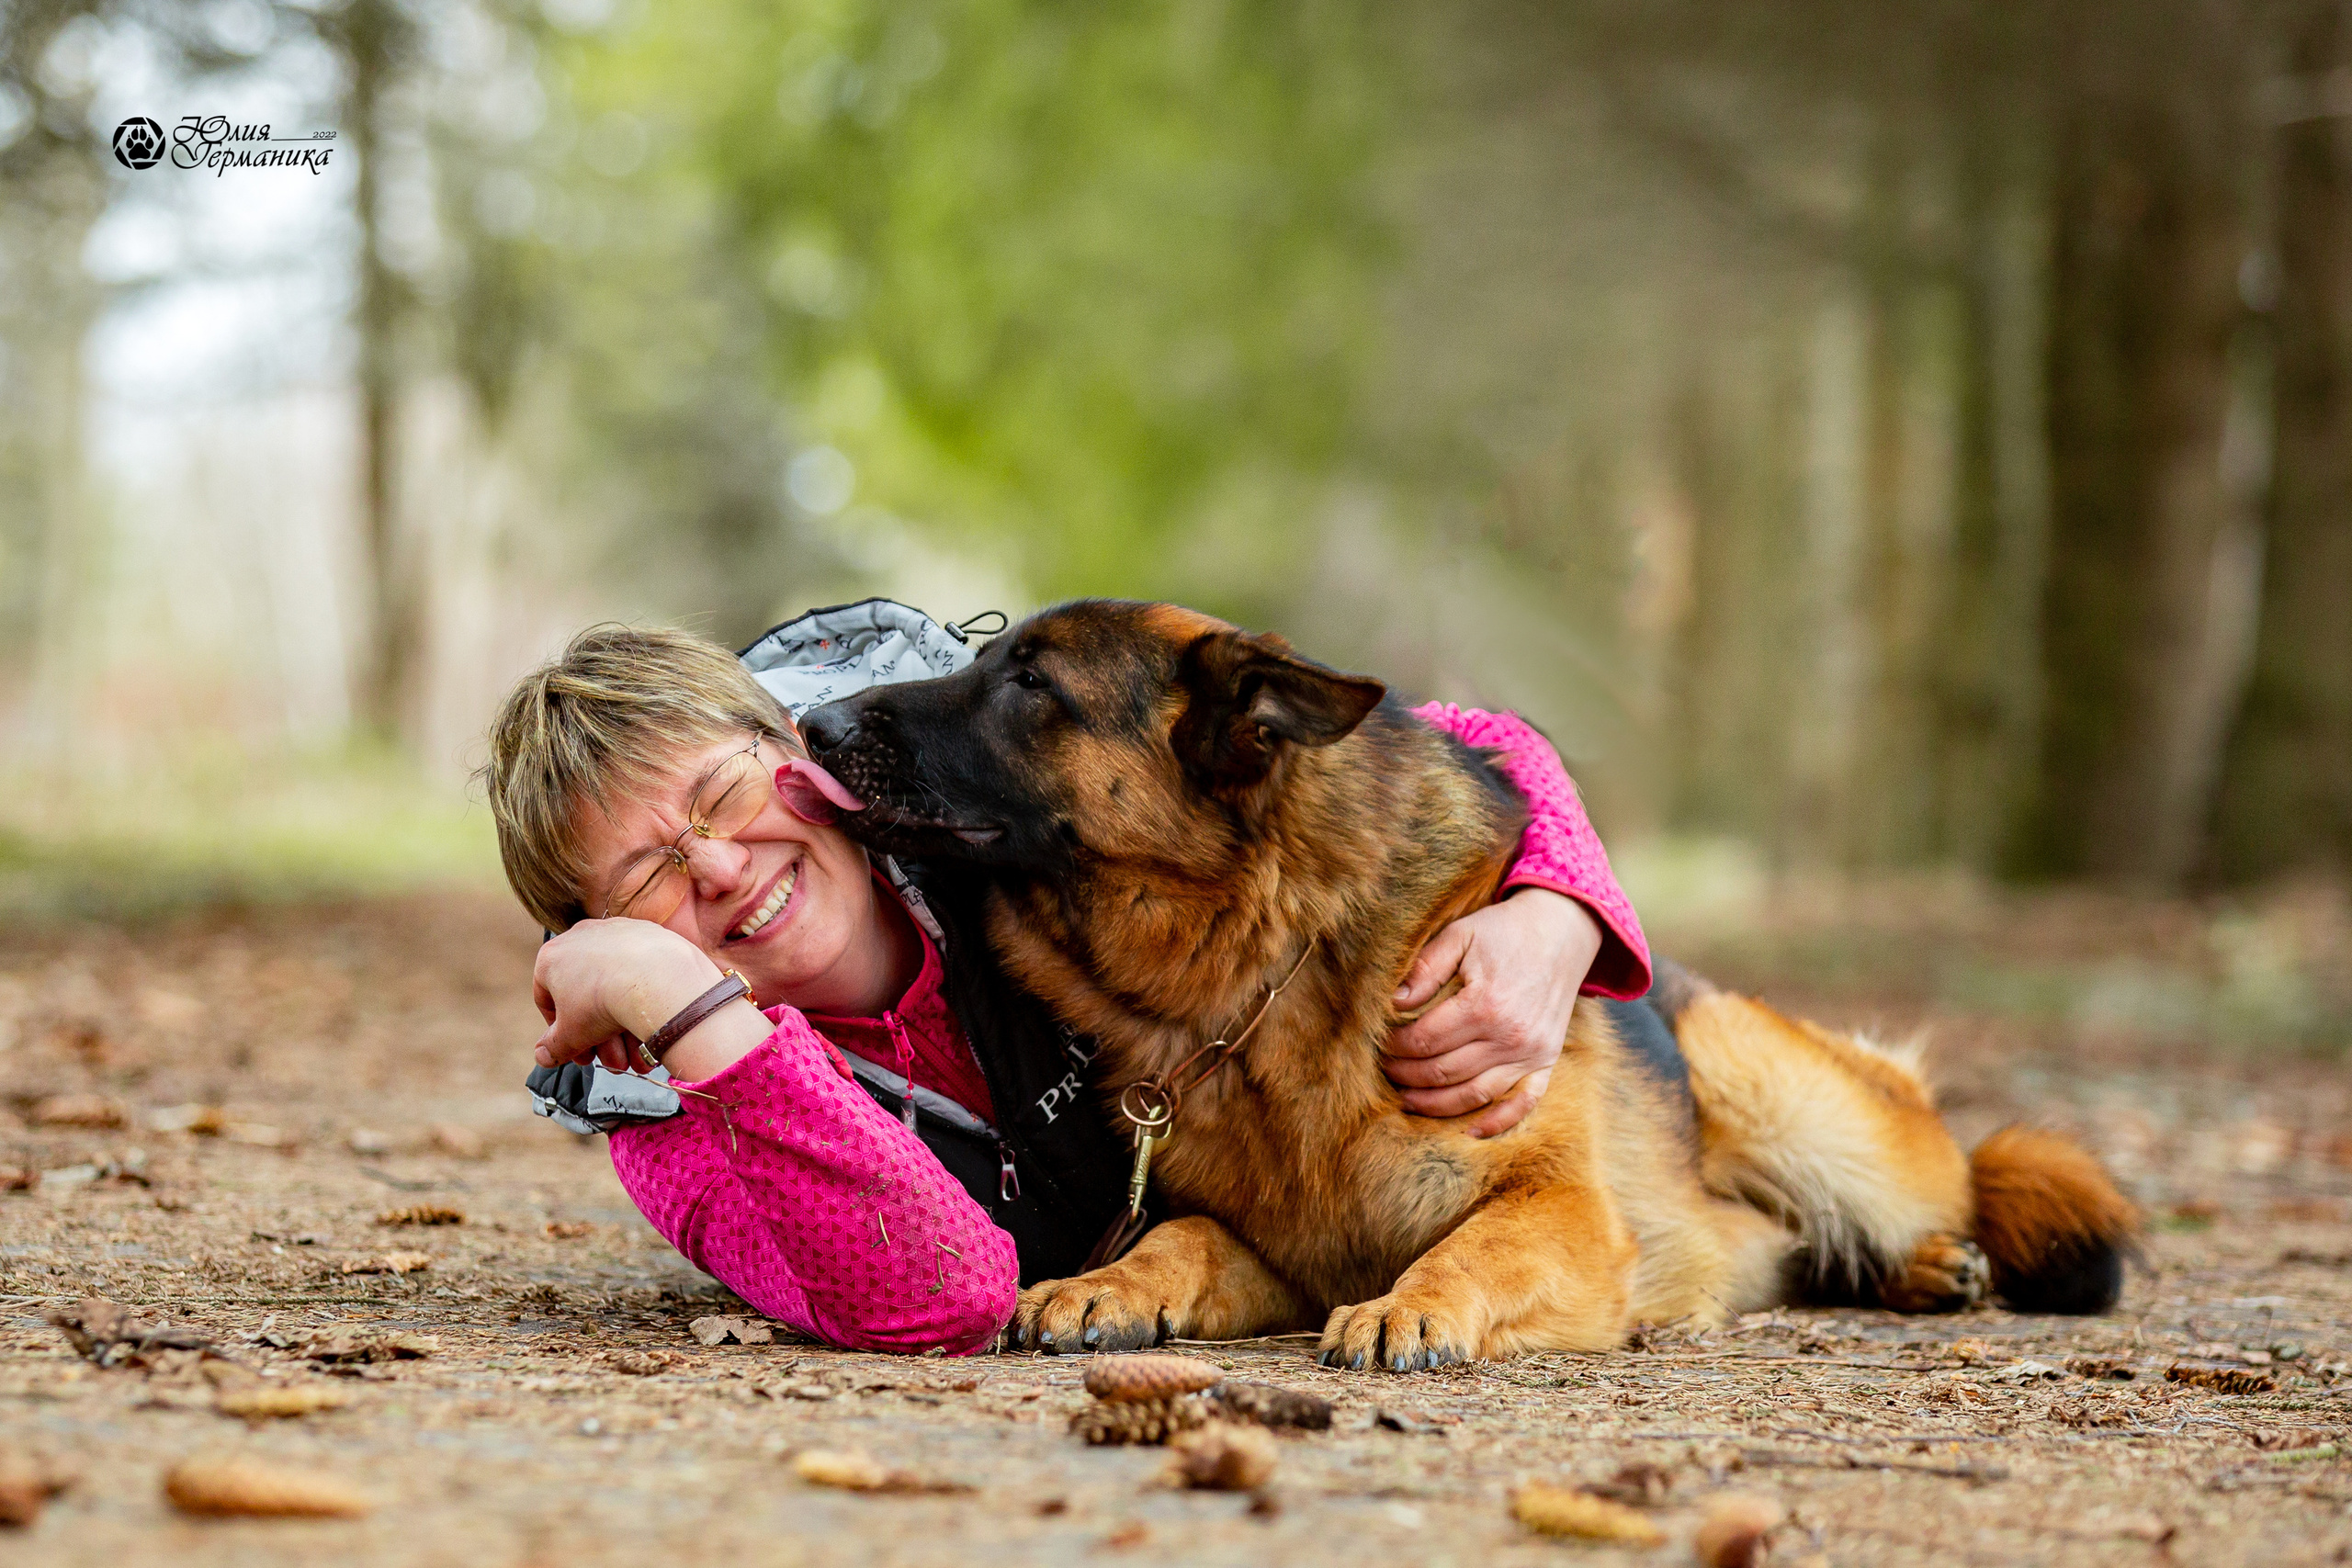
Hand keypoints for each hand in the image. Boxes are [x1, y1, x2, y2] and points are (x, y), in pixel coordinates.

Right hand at [530, 918, 722, 1072]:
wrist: (653, 978)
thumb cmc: (602, 1003)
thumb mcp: (571, 1035)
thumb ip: (554, 1047)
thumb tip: (543, 1057)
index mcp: (552, 956)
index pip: (547, 999)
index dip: (560, 1032)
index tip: (577, 1050)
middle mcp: (581, 936)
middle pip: (586, 997)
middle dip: (599, 1036)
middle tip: (612, 1060)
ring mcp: (617, 931)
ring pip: (615, 985)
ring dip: (624, 1025)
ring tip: (636, 1055)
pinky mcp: (648, 933)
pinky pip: (640, 971)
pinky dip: (644, 998)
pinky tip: (652, 1025)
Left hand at [1383, 889, 1603, 1136]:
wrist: (1562, 932)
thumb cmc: (1503, 932)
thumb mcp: (1459, 935)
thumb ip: (1425, 968)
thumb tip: (1393, 1002)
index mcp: (1484, 1004)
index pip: (1423, 1041)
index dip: (1394, 1047)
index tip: (1378, 1043)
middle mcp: (1509, 1036)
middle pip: (1442, 1072)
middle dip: (1405, 1075)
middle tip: (1384, 1069)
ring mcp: (1531, 1054)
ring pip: (1472, 1095)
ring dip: (1434, 1103)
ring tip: (1406, 1097)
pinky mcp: (1546, 1062)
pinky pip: (1522, 1104)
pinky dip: (1497, 1123)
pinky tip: (1469, 1132)